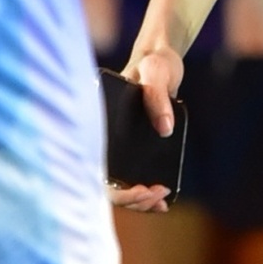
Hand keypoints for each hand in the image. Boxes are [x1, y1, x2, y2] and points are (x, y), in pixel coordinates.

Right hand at [111, 35, 185, 211]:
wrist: (160, 61)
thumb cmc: (152, 64)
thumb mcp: (154, 72)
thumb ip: (157, 95)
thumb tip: (164, 129)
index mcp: (100, 126)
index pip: (97, 171)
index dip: (118, 191)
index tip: (142, 189)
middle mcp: (106, 141)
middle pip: (109, 187)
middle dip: (132, 200)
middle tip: (158, 194)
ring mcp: (121, 148)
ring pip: (121, 188)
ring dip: (140, 202)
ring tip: (162, 198)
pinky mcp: (136, 149)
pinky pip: (135, 179)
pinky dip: (147, 195)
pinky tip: (162, 200)